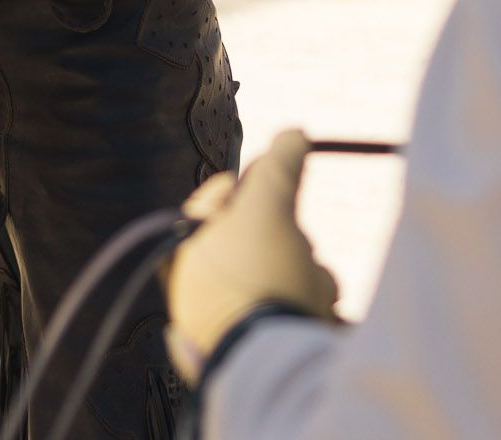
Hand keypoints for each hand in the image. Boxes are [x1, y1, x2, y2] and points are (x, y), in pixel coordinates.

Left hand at [162, 129, 339, 384]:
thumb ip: (279, 165)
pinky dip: (306, 312)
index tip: (281, 182)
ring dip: (308, 278)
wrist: (275, 368)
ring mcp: (225, 324)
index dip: (254, 183)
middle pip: (258, 240)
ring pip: (280, 277)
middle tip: (302, 253)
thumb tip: (293, 132)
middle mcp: (198, 289)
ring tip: (314, 295)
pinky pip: (285, 316)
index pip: (218, 199)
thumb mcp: (272, 208)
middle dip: (292, 243)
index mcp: (186, 252)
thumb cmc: (263, 279)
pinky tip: (315, 319)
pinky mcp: (255, 353)